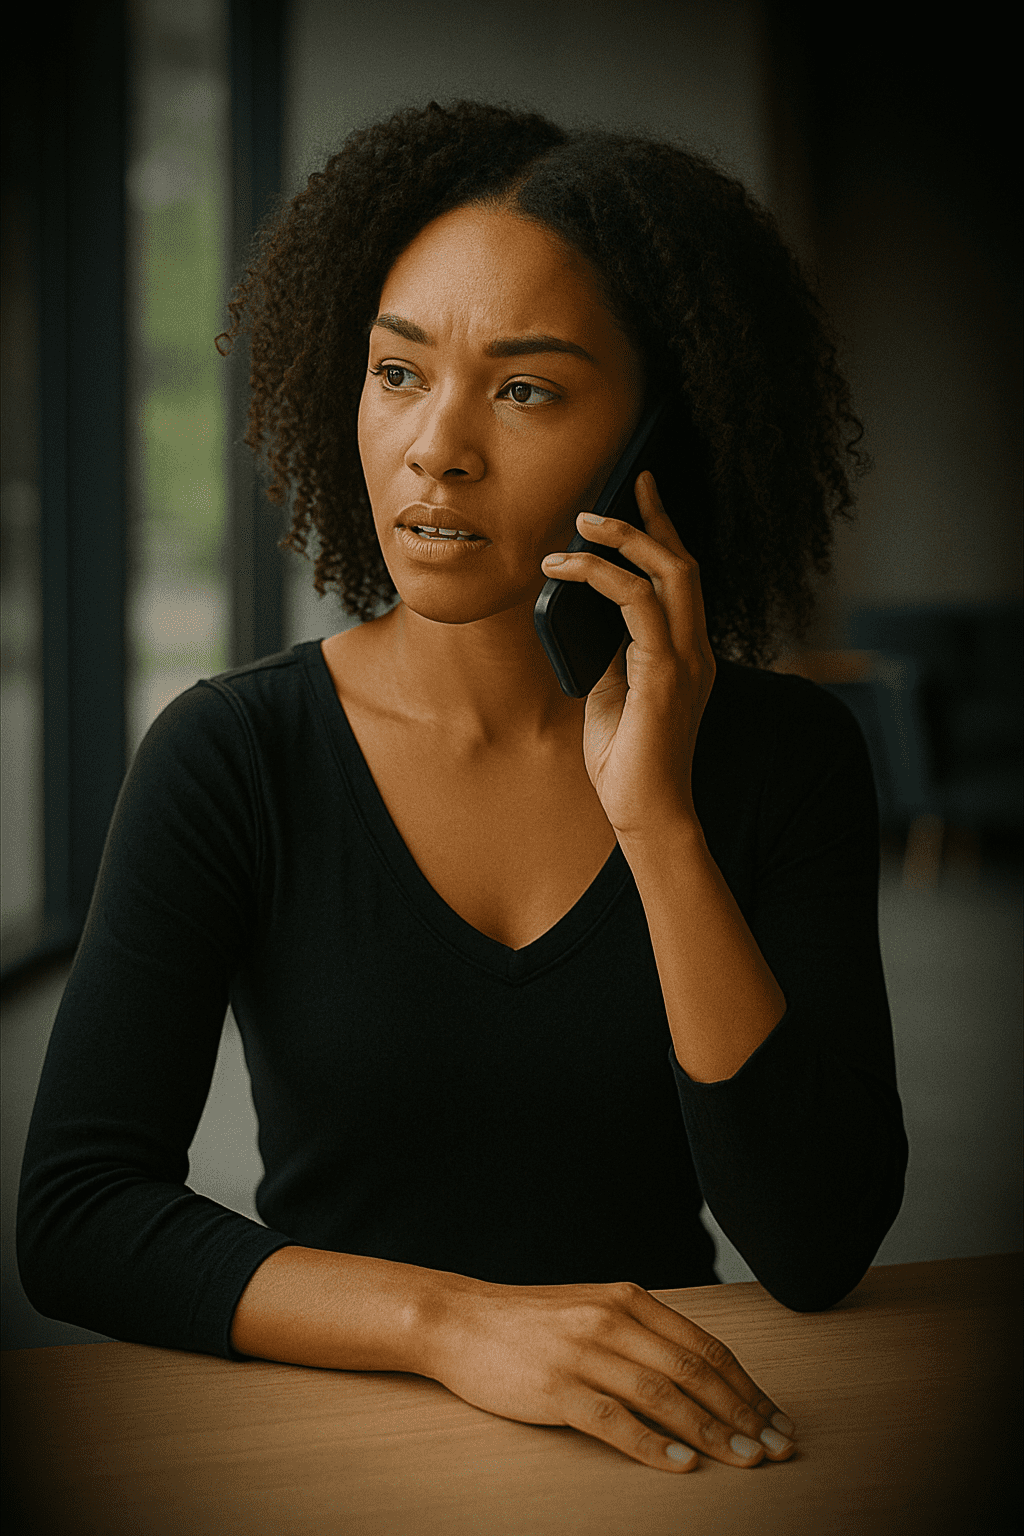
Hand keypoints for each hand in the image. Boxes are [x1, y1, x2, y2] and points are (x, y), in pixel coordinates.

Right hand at [423, 1273, 795, 1472]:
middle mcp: (611, 1319)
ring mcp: (583, 1353)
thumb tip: (703, 1375)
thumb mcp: (593, 1308)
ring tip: (745, 1461)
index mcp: (628, 1299)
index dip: (748, 1387)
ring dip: (712, 1433)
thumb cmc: (531, 1322)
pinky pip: (615, 1420)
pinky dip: (654, 1444)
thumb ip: (642, 1333)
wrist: (460, 1319)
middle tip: (777, 1449)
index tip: (777, 1420)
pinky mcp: (556, 1387)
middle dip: (744, 1415)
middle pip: (694, 1371)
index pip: (705, 1346)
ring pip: (664, 1396)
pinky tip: (682, 1463)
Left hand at [542, 471, 714, 837]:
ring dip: (621, 540)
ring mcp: (686, 661)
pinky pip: (637, 604)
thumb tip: (585, 611)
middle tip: (617, 487)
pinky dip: (601, 577)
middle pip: (683, 564)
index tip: (641, 492)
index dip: (664, 530)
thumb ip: (610, 652)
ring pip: (668, 573)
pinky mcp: (666, 675)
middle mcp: (695, 650)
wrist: (643, 813)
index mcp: (686, 654)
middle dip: (649, 519)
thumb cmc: (626, 761)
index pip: (682, 579)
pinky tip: (566, 570)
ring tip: (579, 526)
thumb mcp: (613, 693)